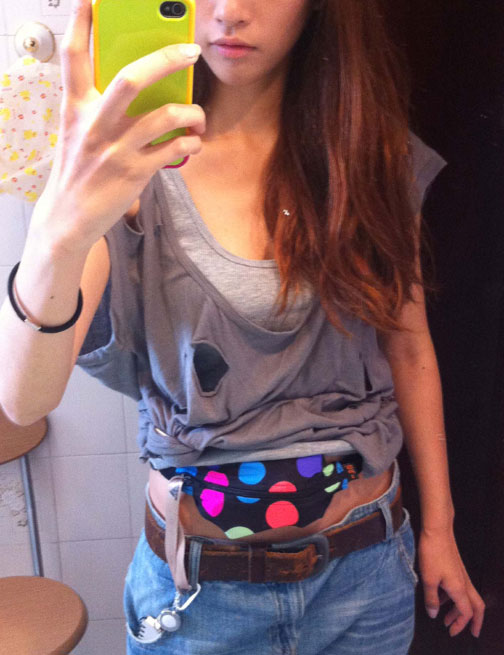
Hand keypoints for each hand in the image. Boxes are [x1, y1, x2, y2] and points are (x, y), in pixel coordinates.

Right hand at [30, 0, 205, 255]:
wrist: (68, 217)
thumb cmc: (77, 171)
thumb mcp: (77, 133)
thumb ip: (99, 109)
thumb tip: (141, 90)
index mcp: (75, 109)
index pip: (74, 57)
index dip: (82, 23)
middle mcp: (94, 125)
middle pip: (131, 79)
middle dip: (166, 59)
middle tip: (190, 51)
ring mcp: (116, 150)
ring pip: (164, 116)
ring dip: (191, 112)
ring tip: (197, 117)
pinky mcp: (134, 173)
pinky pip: (173, 149)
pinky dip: (190, 143)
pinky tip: (192, 143)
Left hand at [418, 526, 485, 637]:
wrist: (437, 530)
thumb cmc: (433, 553)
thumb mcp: (428, 579)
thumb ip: (431, 598)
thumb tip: (434, 615)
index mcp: (459, 589)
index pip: (467, 613)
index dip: (461, 625)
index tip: (451, 633)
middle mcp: (464, 583)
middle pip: (476, 606)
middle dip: (474, 621)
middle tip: (469, 632)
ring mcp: (461, 574)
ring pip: (467, 597)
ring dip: (459, 610)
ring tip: (446, 618)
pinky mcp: (455, 568)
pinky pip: (459, 588)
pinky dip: (452, 597)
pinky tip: (439, 597)